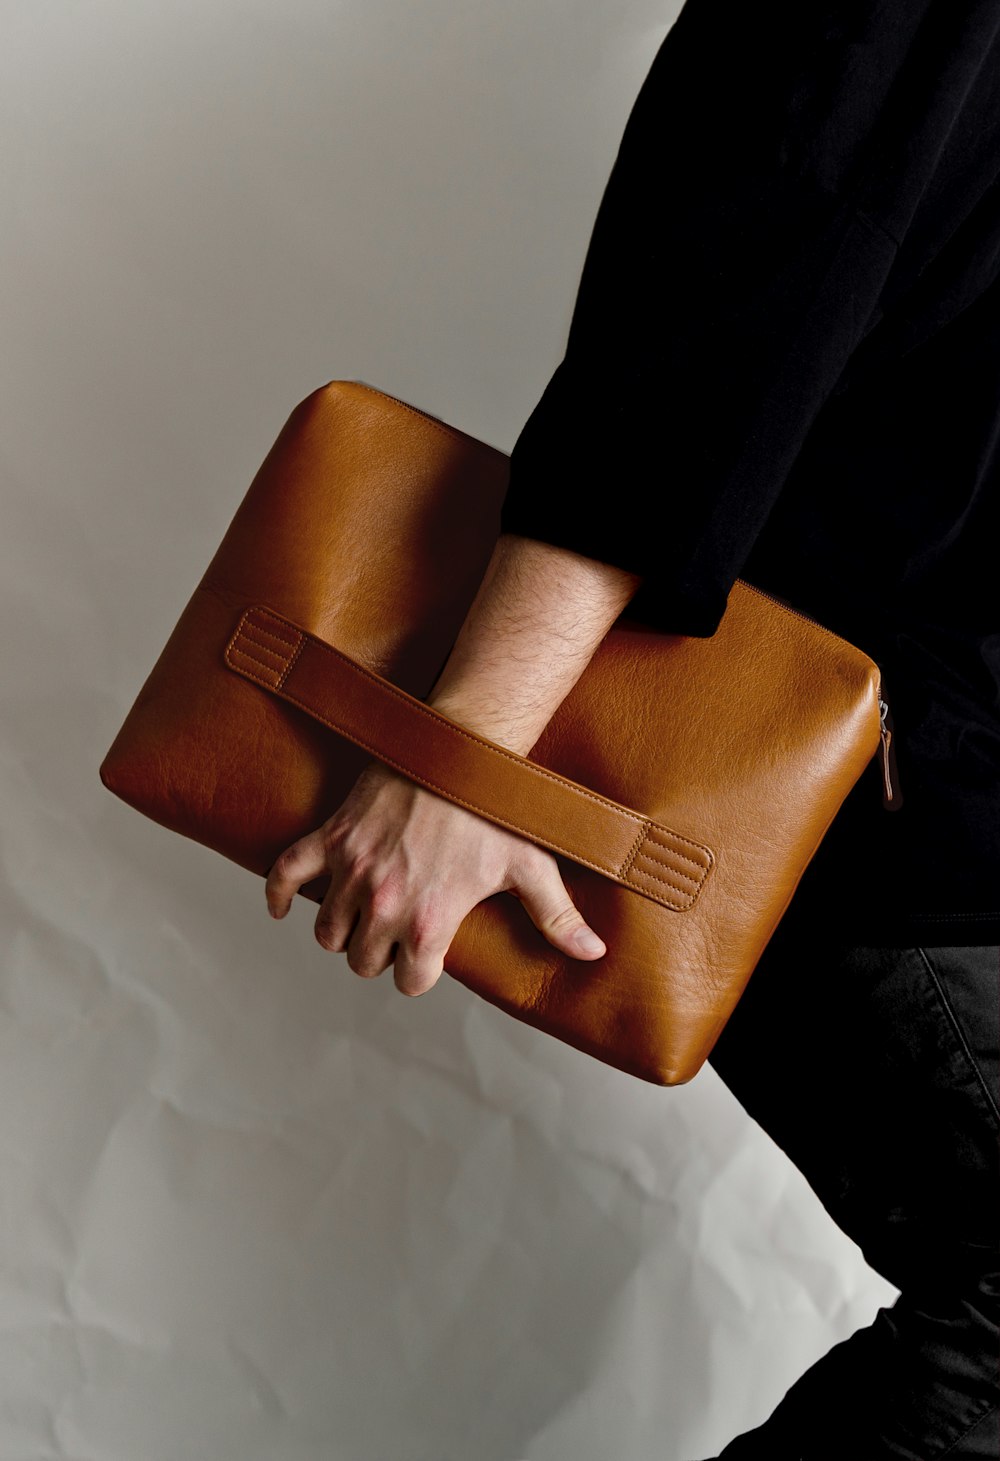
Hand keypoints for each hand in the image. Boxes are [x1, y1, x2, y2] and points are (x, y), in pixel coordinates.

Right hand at [264, 758, 606, 995]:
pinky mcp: (331, 839)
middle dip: (381, 955)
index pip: (409, 983)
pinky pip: (284, 876)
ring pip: (328, 933)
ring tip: (364, 917)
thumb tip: (593, 955)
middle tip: (399, 934)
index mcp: (429, 920)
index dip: (421, 974)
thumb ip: (558, 918)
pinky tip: (286, 909)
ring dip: (343, 932)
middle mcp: (385, 903)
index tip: (430, 958)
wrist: (458, 747)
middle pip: (363, 962)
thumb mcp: (532, 867)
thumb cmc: (496, 809)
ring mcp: (352, 871)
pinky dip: (279, 896)